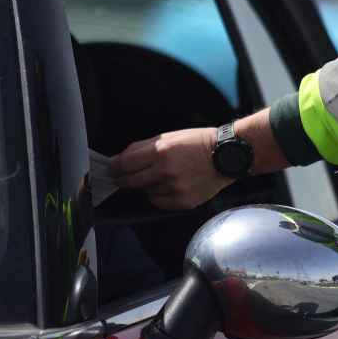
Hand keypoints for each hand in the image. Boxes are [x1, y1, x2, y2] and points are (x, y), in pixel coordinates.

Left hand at [111, 127, 233, 210]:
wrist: (226, 156)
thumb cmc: (198, 143)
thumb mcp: (169, 136)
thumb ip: (143, 148)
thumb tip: (121, 159)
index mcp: (160, 151)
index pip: (124, 163)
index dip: (114, 166)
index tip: (111, 168)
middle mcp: (165, 171)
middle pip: (129, 181)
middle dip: (122, 179)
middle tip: (119, 177)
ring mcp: (174, 188)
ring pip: (145, 192)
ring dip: (146, 185)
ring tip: (159, 176)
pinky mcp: (183, 201)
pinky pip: (158, 202)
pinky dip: (158, 195)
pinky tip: (168, 185)